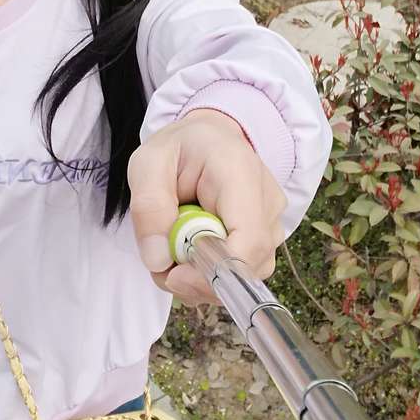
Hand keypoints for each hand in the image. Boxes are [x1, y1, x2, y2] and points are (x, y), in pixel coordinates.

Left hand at [127, 108, 286, 306]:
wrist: (208, 139)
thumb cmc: (179, 148)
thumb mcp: (147, 164)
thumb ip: (148, 207)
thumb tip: (159, 259)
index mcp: (239, 174)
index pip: (247, 242)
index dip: (213, 272)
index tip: (173, 275)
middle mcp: (267, 200)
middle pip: (248, 266)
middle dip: (199, 280)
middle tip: (162, 263)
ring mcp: (272, 220)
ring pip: (245, 275)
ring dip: (203, 280)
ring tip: (174, 251)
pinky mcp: (267, 236)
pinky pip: (242, 271)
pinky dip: (212, 275)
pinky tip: (191, 254)